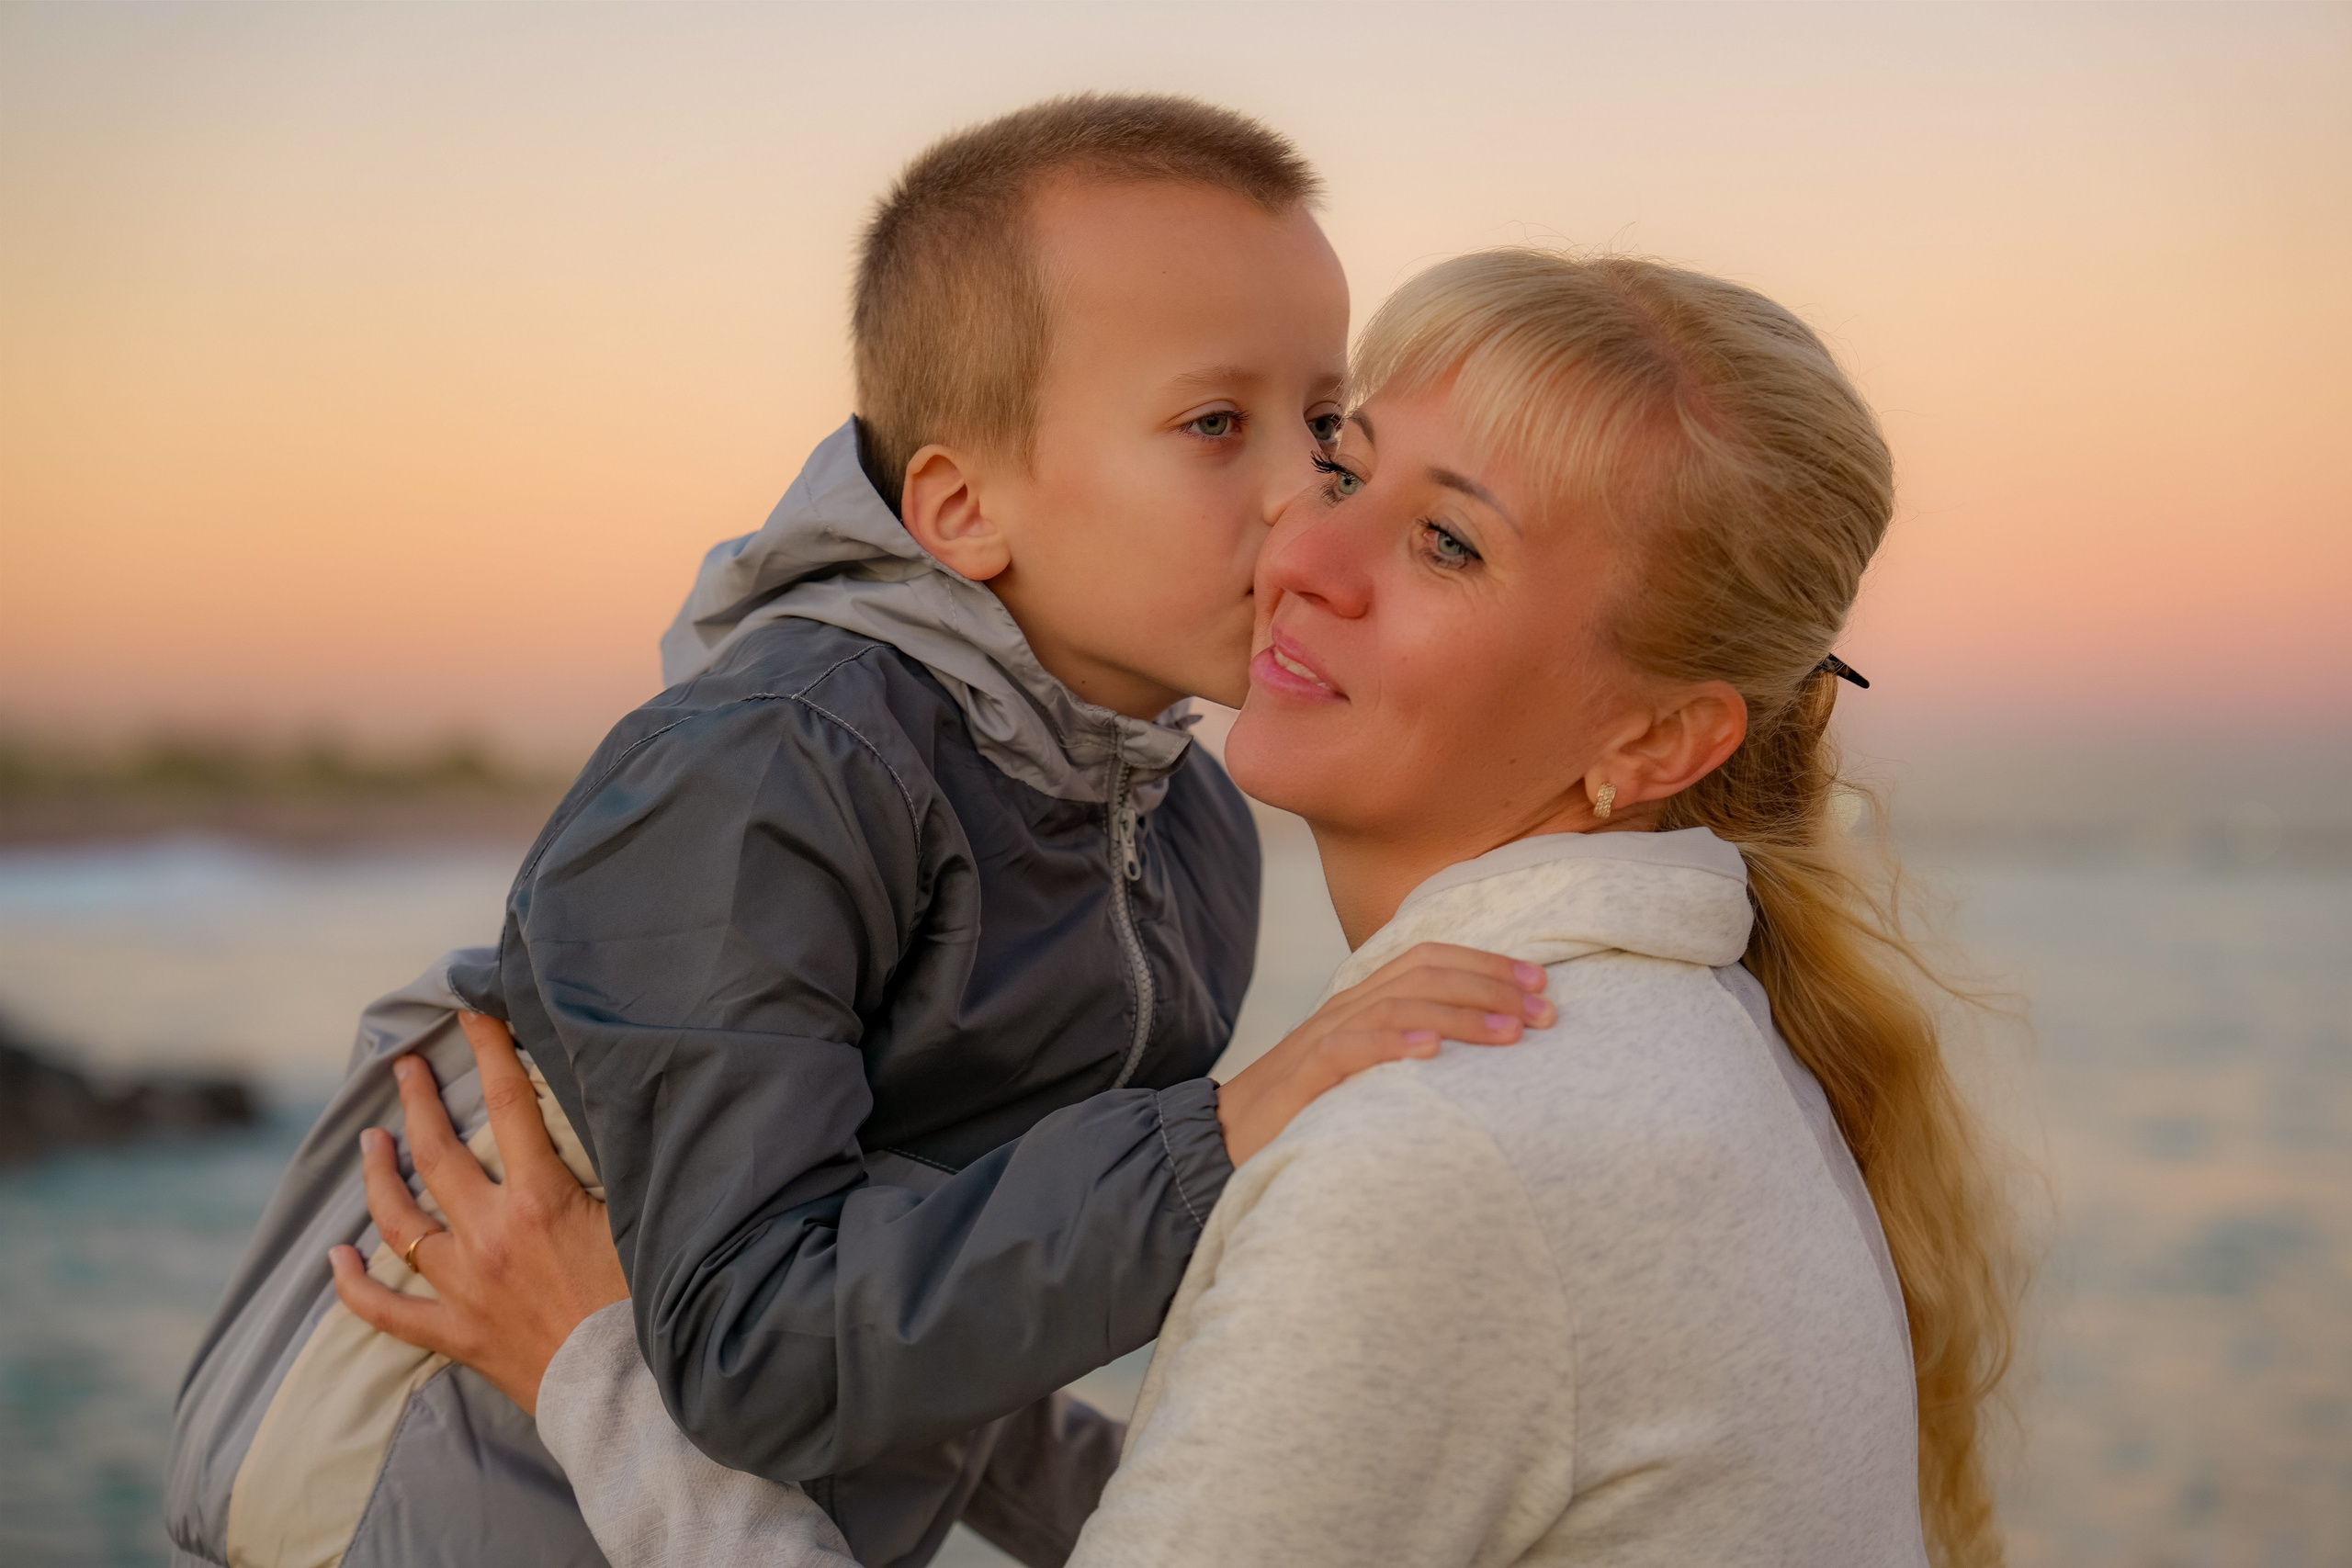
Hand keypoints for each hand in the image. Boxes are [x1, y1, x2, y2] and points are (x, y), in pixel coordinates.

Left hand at [329, 1013, 627, 1417]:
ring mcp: (465, 1287)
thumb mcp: (637, 1221)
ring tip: (371, 1143)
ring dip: (380, 1178)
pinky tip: (335, 1260)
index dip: (490, 1051)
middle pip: (439, 1155)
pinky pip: (388, 1312)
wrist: (625, 1394)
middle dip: (418, 1103)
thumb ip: (612, 1172)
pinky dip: (355, 1286)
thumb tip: (606, 1121)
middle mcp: (490, 1236)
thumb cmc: (644, 1306)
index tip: (472, 1015)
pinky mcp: (456, 1334)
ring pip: (400, 1222)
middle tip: (404, 1069)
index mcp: (539, 1202)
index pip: (509, 1106)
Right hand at [1216, 944, 1549, 1166]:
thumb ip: (1407, 1050)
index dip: (1486, 964)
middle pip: (1424, 973)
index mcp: (1364, 1002)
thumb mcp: (1365, 1071)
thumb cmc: (1305, 1109)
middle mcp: (1347, 1007)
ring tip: (1510, 1033)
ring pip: (1399, 1004)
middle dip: (1491, 986)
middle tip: (1545, 1012)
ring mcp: (1323, 1036)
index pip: (1429, 960)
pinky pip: (1350, 1047)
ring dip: (1461, 1014)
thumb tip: (1476, 1052)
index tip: (1541, 984)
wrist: (1225, 1139)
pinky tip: (1431, 1050)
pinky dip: (1393, 1043)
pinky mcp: (1304, 1074)